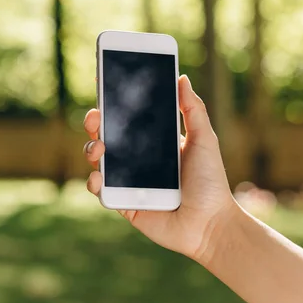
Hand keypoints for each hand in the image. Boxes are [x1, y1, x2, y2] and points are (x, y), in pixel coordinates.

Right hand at [83, 75, 238, 261]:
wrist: (210, 224)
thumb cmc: (211, 183)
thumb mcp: (205, 140)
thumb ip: (193, 110)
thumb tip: (182, 78)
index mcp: (152, 142)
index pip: (127, 117)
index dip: (112, 102)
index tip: (102, 83)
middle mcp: (136, 159)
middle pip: (106, 134)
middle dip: (95, 122)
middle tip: (96, 116)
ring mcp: (126, 180)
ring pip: (98, 160)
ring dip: (91, 148)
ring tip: (99, 147)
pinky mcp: (121, 203)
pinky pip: (100, 189)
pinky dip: (94, 182)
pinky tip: (99, 176)